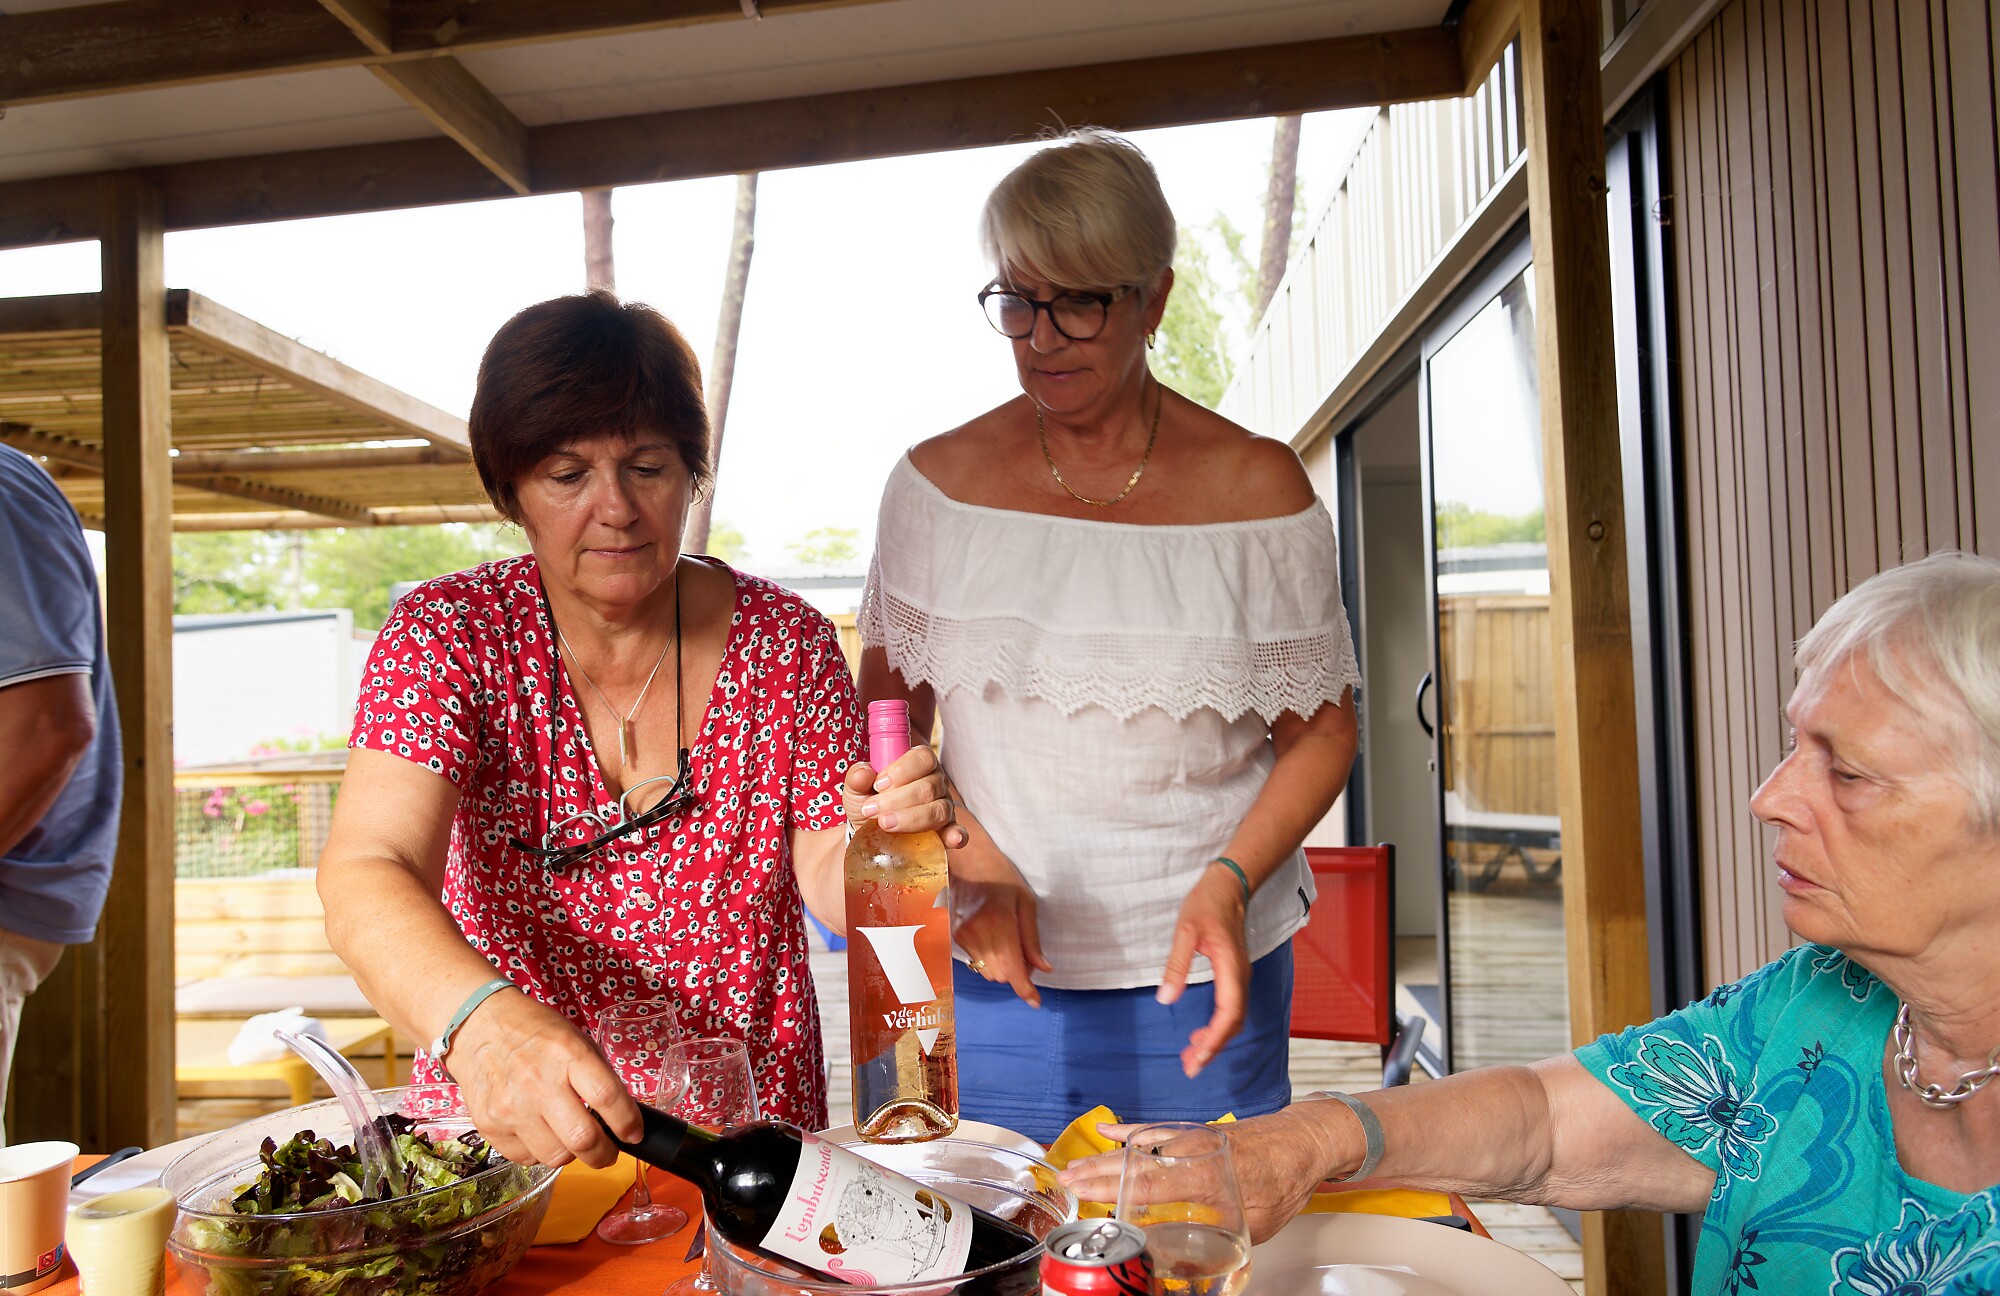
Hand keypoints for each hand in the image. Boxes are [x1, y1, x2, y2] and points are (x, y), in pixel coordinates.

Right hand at [444, 989, 635, 1168]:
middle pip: (582, 1139)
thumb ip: (598, 1077)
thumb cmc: (534, 1032)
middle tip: (608, 1153)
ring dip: (571, 1155)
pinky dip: (540, 1152)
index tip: (634, 1134)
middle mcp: (537, 1082)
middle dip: (604, 1155)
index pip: (607, 1098)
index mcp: (567, 1054)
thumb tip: (622, 1116)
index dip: (628, 1123)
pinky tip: (539, 1132)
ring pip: (555, 1157)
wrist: (478, 1025)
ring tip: (569, 1139)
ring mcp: (510, 1107)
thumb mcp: (575, 1040)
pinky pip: (526, 1158)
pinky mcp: (489, 1126)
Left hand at [843, 744, 966, 847]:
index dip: (902, 770)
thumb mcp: (856, 789)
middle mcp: (936, 783)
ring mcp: (943, 807)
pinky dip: (956, 835)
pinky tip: (951, 840)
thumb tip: (863, 773)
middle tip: (872, 810)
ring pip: (938, 810)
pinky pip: (958, 832)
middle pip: (928, 787)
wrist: (868, 832)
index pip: (922, 758)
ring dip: (911, 818)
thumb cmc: (868, 803)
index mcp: (918, 764)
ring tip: (885, 824)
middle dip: (898, 799)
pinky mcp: (945, 831)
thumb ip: (857, 778)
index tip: (878, 785)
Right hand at [949, 837, 1051, 1007]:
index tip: (1036, 1002)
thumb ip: (1032, 939)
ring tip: (1010, 942)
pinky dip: (989, 957)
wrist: (967, 859)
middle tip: (1027, 954)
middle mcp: (977, 934)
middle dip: (1016, 972)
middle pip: (1001, 976)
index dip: (1025, 990)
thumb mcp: (1026, 903)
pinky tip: (994, 937)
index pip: (1012, 970)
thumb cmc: (1002, 876)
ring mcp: (962, 936)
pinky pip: (976, 960)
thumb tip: (1043, 969)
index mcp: (999, 924)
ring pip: (987, 971)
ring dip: (1002, 966)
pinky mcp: (954, 936)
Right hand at [1057, 1107, 1342, 1243]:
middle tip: (1065, 1182)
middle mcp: (1189, 1152)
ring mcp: (1189, 1138)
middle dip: (1096, 1173)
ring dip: (1104, 1158)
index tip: (1083, 1192)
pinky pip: (1154, 1130)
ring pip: (1138, 1148)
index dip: (1111, 1188)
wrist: (1303, 1141)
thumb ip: (1220, 1243)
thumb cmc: (1284, 1181)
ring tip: (1074, 1167)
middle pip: (1133, 1163)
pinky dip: (1128, 1131)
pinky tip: (1107, 1131)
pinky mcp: (1193, 1131)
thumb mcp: (1257, 1225)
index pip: (1146, 1183)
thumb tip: (1185, 1267)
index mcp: (1203, 1175)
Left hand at [1157, 864, 1251, 1076]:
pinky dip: (1216, 1027)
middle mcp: (1240, 977)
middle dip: (1213, 1048)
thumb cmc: (1206, 904)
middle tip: (1189, 1067)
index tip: (1198, 1058)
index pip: (1229, 1014)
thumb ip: (1176, 965)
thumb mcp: (1185, 932)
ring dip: (1215, 1040)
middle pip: (1234, 1023)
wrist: (1229, 885)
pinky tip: (1199, 1035)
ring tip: (1191, 1057)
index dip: (1215, 1040)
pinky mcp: (1234, 976)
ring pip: (1233, 1018)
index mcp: (1231, 968)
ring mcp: (1239, 977)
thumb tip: (1166, 999)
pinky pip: (1230, 1009)